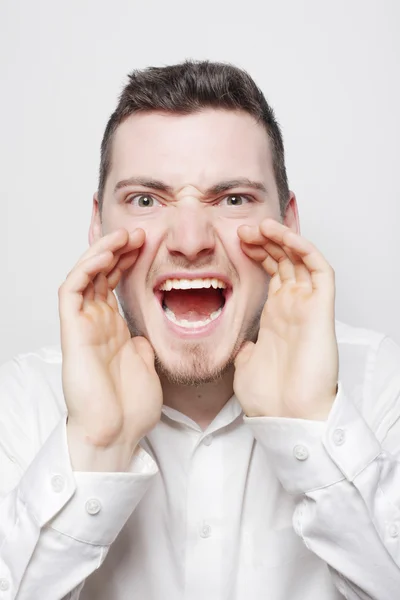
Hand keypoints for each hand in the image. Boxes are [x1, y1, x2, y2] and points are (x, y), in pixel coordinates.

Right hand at [59, 228, 162, 469]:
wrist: (116, 432)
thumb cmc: (129, 408)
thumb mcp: (145, 365)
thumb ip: (141, 345)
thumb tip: (143, 335)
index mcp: (113, 329)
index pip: (115, 284)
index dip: (128, 261)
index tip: (148, 243)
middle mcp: (96, 322)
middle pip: (102, 275)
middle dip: (119, 250)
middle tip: (139, 232)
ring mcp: (83, 325)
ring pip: (86, 275)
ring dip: (104, 252)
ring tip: (125, 236)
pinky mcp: (72, 329)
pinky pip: (73, 290)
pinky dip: (88, 269)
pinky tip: (107, 255)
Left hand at [234, 218, 338, 420]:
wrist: (287, 416)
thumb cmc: (270, 398)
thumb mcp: (247, 366)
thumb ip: (247, 350)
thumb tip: (244, 345)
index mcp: (275, 316)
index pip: (272, 273)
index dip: (258, 253)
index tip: (237, 240)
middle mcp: (292, 307)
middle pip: (285, 260)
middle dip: (266, 240)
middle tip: (244, 227)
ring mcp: (307, 306)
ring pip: (301, 259)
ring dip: (282, 238)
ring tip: (260, 225)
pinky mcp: (321, 308)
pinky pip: (320, 270)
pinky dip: (304, 249)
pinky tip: (284, 237)